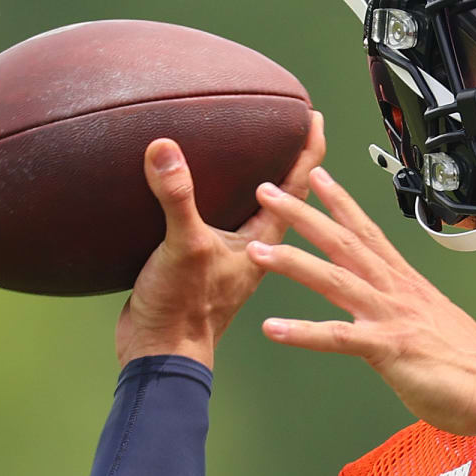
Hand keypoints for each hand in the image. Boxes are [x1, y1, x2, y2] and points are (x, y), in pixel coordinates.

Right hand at [115, 112, 327, 367]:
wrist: (160, 358)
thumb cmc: (184, 311)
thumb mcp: (184, 246)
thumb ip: (178, 198)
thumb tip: (166, 149)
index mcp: (264, 241)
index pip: (298, 186)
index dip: (309, 149)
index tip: (315, 118)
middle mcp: (254, 247)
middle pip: (283, 197)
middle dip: (288, 161)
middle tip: (290, 125)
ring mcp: (230, 257)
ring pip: (251, 213)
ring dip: (255, 184)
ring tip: (251, 153)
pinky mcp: (202, 266)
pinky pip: (216, 225)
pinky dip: (213, 204)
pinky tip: (192, 194)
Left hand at [246, 167, 475, 457]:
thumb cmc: (470, 364)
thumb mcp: (437, 322)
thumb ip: (411, 311)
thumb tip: (403, 312)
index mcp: (406, 284)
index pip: (368, 233)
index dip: (341, 203)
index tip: (318, 178)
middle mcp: (395, 292)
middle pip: (343, 243)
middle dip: (303, 215)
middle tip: (270, 192)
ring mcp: (391, 317)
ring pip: (334, 280)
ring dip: (292, 263)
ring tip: (257, 250)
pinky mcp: (388, 349)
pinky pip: (338, 338)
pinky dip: (303, 333)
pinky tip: (274, 328)